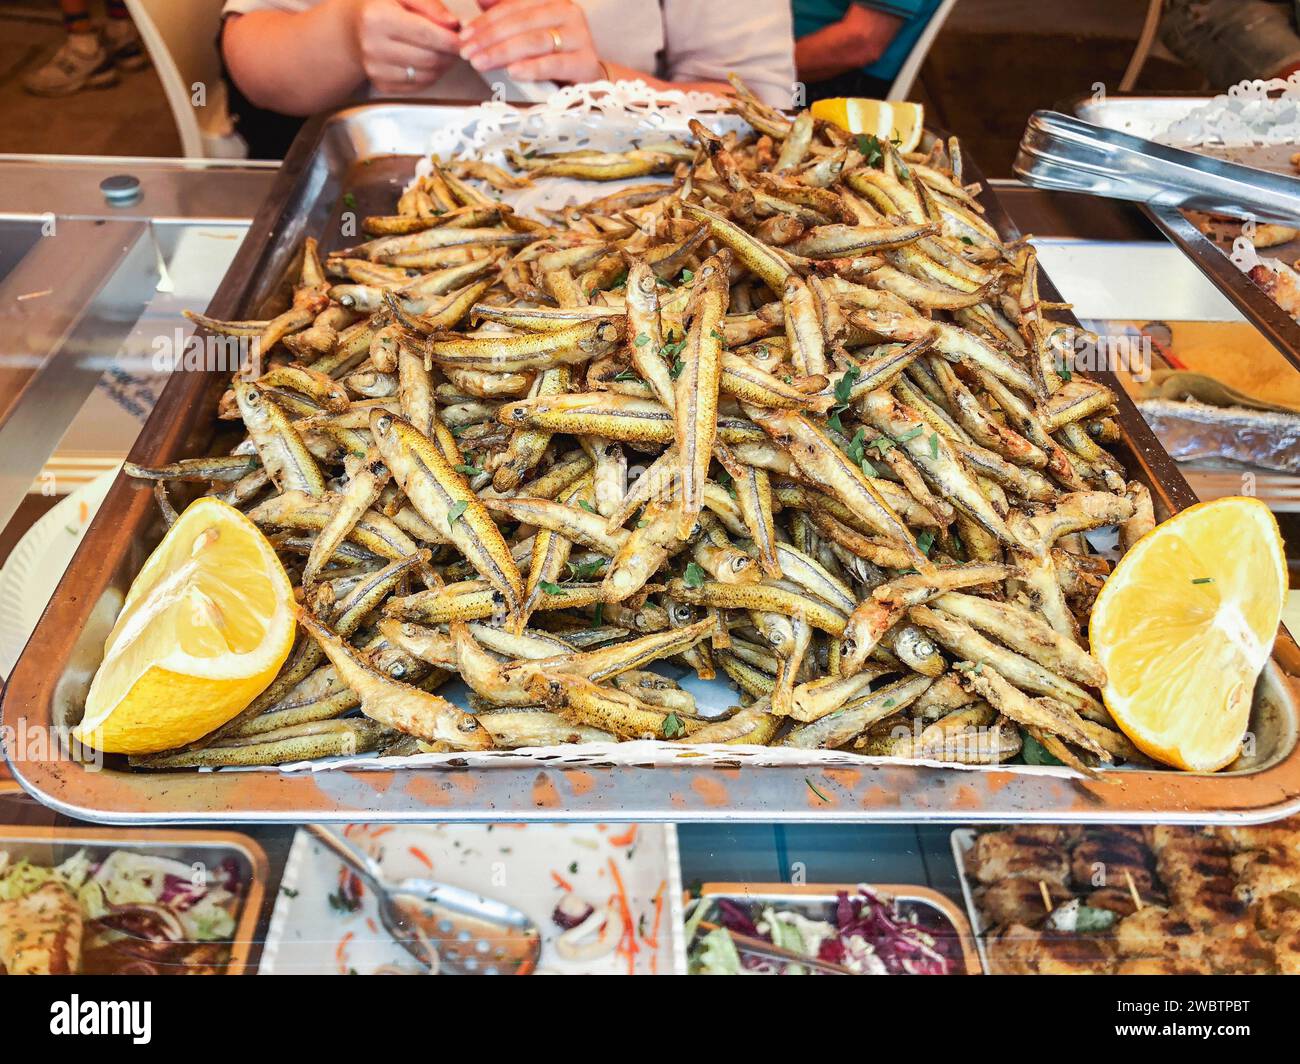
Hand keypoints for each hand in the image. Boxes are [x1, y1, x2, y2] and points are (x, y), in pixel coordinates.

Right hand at [353, 0, 460, 94]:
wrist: (351, 29)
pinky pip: (418, 86)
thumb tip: (454, 24)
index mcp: (377, 18)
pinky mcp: (382, 85)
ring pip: (426, 75)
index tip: (466, 39)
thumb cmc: (380, 6)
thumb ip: (430, 5)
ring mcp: (376, 70)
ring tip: (444, 51)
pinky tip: (430, 62)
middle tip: (458, 45)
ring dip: (443, 66)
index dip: (452, 40)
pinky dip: (431, 76)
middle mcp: (373, 47)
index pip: (426, 34)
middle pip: (429, 58)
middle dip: (450, 54)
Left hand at [460, 0, 601, 84]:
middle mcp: (567, 13)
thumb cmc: (555, 57)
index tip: (464, 35)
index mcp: (552, 1)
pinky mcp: (586, 63)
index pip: (513, 6)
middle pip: (521, 22)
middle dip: (490, 37)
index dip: (486, 20)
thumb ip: (506, 16)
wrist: (589, 83)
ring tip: (481, 63)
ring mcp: (579, 37)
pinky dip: (532, 68)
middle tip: (467, 52)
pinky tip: (513, 72)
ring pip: (535, 41)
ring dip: (503, 52)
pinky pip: (554, 64)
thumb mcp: (528, 33)